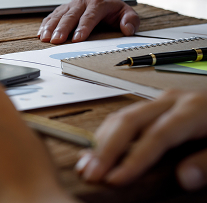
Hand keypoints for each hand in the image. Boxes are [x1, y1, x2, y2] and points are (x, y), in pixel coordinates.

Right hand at [37, 0, 139, 43]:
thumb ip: (130, 20)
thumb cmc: (112, 9)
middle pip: (70, 16)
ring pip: (58, 16)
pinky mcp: (62, 9)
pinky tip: (40, 34)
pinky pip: (52, 16)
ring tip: (44, 39)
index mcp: (97, 3)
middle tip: (56, 41)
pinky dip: (45, 25)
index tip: (77, 39)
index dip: (83, 28)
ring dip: (50, 27)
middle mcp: (81, 3)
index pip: (89, 17)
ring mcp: (70, 5)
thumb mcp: (126, 12)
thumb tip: (127, 30)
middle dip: (62, 29)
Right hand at [76, 90, 206, 190]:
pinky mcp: (157, 107)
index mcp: (195, 109)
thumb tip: (184, 178)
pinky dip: (107, 136)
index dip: (135, 159)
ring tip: (86, 165)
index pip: (157, 136)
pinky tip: (97, 153)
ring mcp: (162, 101)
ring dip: (101, 142)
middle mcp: (173, 101)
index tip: (116, 179)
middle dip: (107, 149)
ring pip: (122, 116)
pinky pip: (125, 117)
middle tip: (90, 173)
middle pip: (130, 121)